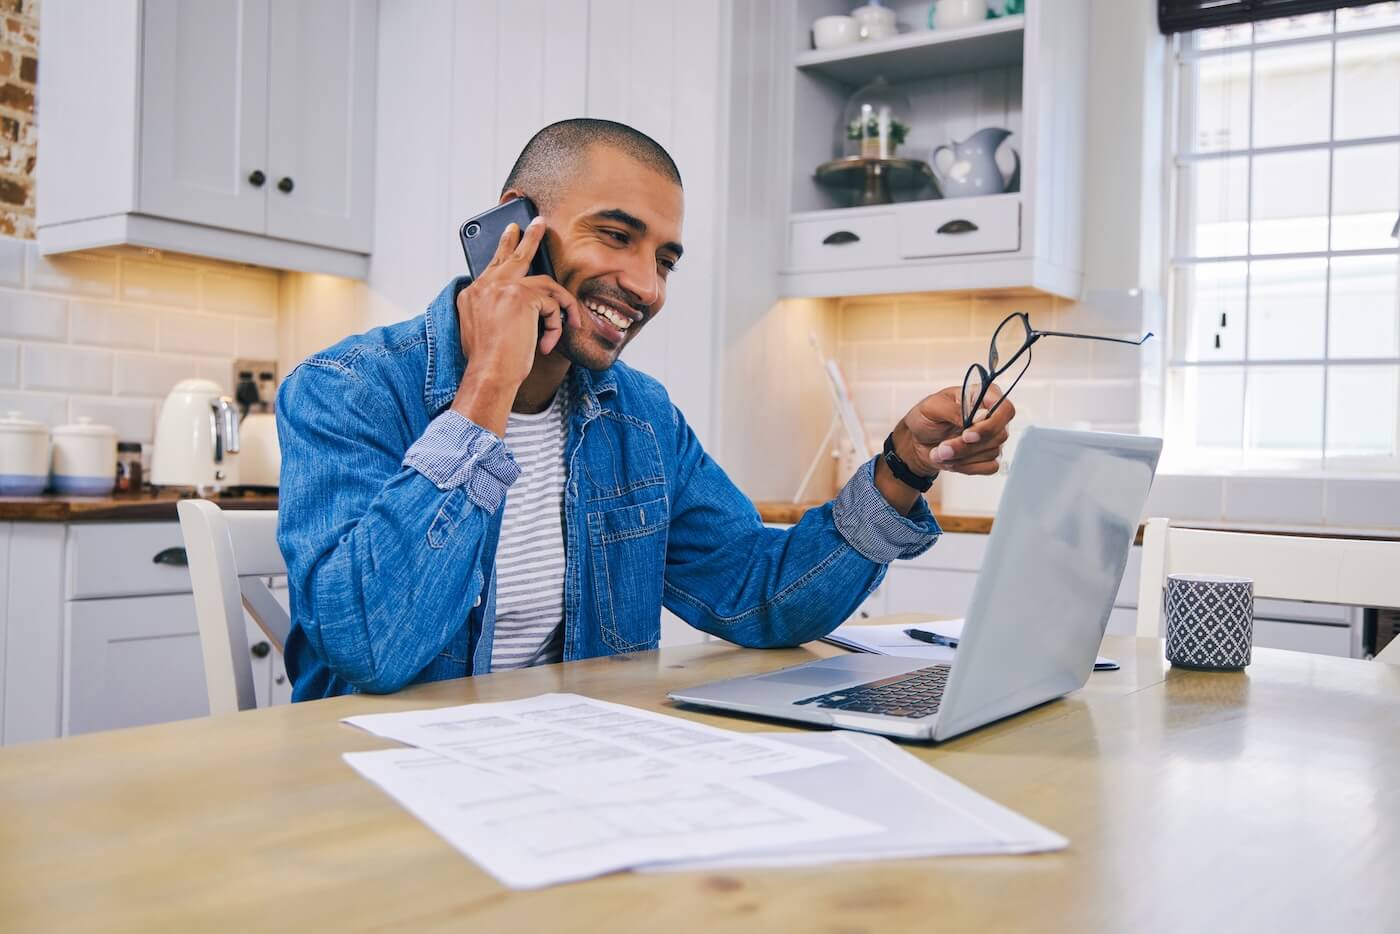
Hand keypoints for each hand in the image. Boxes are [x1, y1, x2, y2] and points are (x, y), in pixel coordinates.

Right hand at [454, 217, 576, 389]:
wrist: (488, 373)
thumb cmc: (486, 361)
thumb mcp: (481, 332)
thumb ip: (493, 311)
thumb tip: (517, 308)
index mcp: (471, 294)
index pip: (492, 268)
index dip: (503, 253)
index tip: (510, 236)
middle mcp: (484, 286)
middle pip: (511, 254)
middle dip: (528, 237)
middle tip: (538, 223)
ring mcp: (503, 288)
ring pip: (544, 281)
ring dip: (563, 299)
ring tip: (573, 315)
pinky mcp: (523, 297)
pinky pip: (553, 305)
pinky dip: (556, 326)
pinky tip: (547, 344)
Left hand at [895, 383, 1014, 476]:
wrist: (917, 440)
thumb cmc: (926, 417)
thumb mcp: (932, 407)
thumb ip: (954, 410)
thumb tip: (976, 418)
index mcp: (984, 396)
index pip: (1005, 409)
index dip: (990, 425)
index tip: (967, 435)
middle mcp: (992, 416)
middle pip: (998, 435)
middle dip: (967, 446)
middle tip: (943, 448)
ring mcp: (992, 437)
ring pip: (992, 453)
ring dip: (962, 457)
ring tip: (940, 452)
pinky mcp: (988, 456)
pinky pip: (990, 467)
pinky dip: (967, 467)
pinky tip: (952, 461)